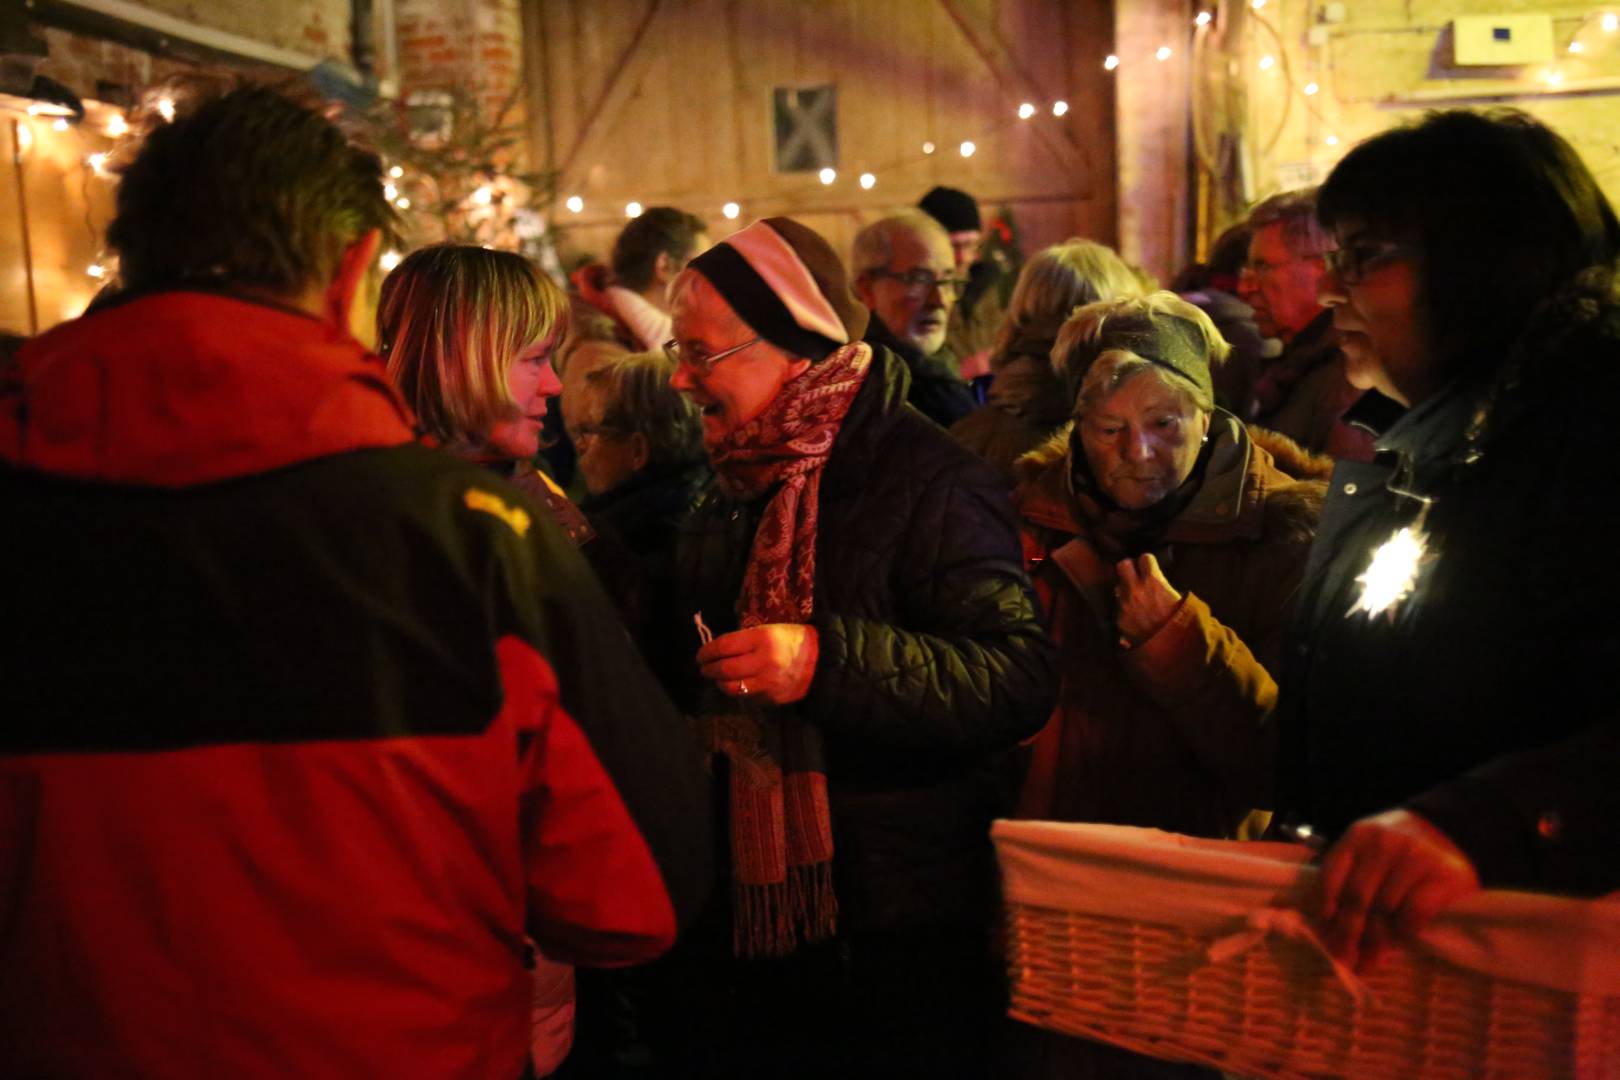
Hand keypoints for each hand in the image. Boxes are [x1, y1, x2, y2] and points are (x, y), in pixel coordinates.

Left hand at [697, 623, 818, 705]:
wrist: (821, 661)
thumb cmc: (791, 640)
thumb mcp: (767, 630)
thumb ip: (742, 640)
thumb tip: (715, 650)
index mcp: (762, 639)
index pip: (724, 647)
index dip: (707, 652)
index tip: (700, 655)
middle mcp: (764, 661)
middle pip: (725, 669)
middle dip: (709, 670)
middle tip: (704, 668)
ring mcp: (768, 682)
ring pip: (733, 688)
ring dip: (720, 684)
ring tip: (718, 679)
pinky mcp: (772, 698)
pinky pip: (747, 697)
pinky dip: (738, 692)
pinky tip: (737, 685)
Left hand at [1114, 554, 1181, 646]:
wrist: (1171, 648)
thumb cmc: (1180, 623)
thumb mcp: (1179, 599)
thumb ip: (1164, 586)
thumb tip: (1157, 579)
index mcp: (1154, 581)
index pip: (1144, 557)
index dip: (1147, 563)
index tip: (1149, 568)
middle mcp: (1135, 589)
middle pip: (1122, 565)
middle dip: (1129, 569)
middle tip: (1135, 577)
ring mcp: (1125, 604)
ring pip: (1117, 588)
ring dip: (1125, 591)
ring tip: (1136, 600)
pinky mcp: (1119, 619)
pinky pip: (1118, 608)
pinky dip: (1124, 610)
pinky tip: (1134, 617)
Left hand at [1315, 809, 1479, 972]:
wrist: (1452, 830)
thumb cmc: (1400, 850)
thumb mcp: (1370, 850)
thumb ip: (1351, 879)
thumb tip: (1330, 931)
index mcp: (1358, 836)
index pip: (1331, 874)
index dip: (1324, 909)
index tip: (1322, 935)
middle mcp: (1382, 844)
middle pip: (1356, 897)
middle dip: (1347, 933)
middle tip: (1343, 959)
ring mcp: (1413, 858)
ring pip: (1384, 908)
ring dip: (1375, 938)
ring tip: (1369, 958)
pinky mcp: (1442, 876)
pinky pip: (1414, 912)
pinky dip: (1403, 931)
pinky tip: (1398, 941)